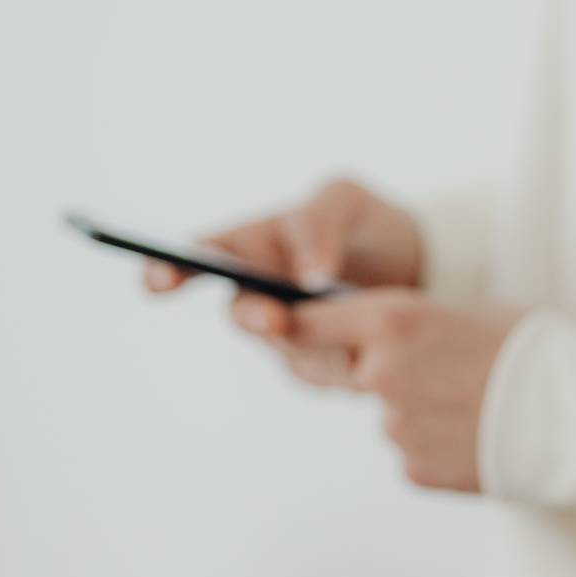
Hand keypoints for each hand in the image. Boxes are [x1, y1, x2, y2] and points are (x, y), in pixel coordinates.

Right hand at [142, 179, 423, 372]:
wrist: (419, 266)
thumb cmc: (366, 223)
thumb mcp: (347, 200)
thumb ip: (319, 224)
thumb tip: (309, 276)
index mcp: (247, 246)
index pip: (193, 258)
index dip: (164, 269)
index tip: (156, 280)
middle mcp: (257, 295)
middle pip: (241, 315)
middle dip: (257, 317)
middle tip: (276, 318)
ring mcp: (287, 334)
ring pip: (287, 352)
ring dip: (317, 346)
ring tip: (355, 337)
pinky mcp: (319, 364)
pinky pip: (322, 375)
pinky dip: (346, 366)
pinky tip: (373, 352)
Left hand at [284, 289, 523, 491]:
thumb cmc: (537, 352)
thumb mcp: (472, 312)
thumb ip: (418, 323)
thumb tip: (393, 335)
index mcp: (394, 321)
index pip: (310, 322)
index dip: (299, 326)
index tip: (288, 328)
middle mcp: (382, 373)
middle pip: (351, 371)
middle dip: (383, 370)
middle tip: (438, 371)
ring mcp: (396, 427)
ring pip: (390, 415)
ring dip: (421, 411)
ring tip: (477, 407)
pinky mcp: (414, 468)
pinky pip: (413, 451)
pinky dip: (440, 445)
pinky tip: (479, 435)